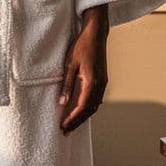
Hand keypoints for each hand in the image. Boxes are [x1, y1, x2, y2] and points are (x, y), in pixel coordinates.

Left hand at [59, 4, 108, 134]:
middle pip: (89, 110)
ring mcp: (103, 83)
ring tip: (71, 125)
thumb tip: (62, 103)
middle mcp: (100, 85)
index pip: (82, 106)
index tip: (63, 126)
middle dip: (77, 122)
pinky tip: (81, 111)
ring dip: (83, 117)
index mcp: (92, 82)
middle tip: (65, 131)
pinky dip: (89, 108)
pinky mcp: (103, 80)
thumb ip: (67, 85)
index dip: (72, 118)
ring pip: (94, 106)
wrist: (96, 34)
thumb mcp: (70, 65)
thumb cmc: (81, 47)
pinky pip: (96, 99)